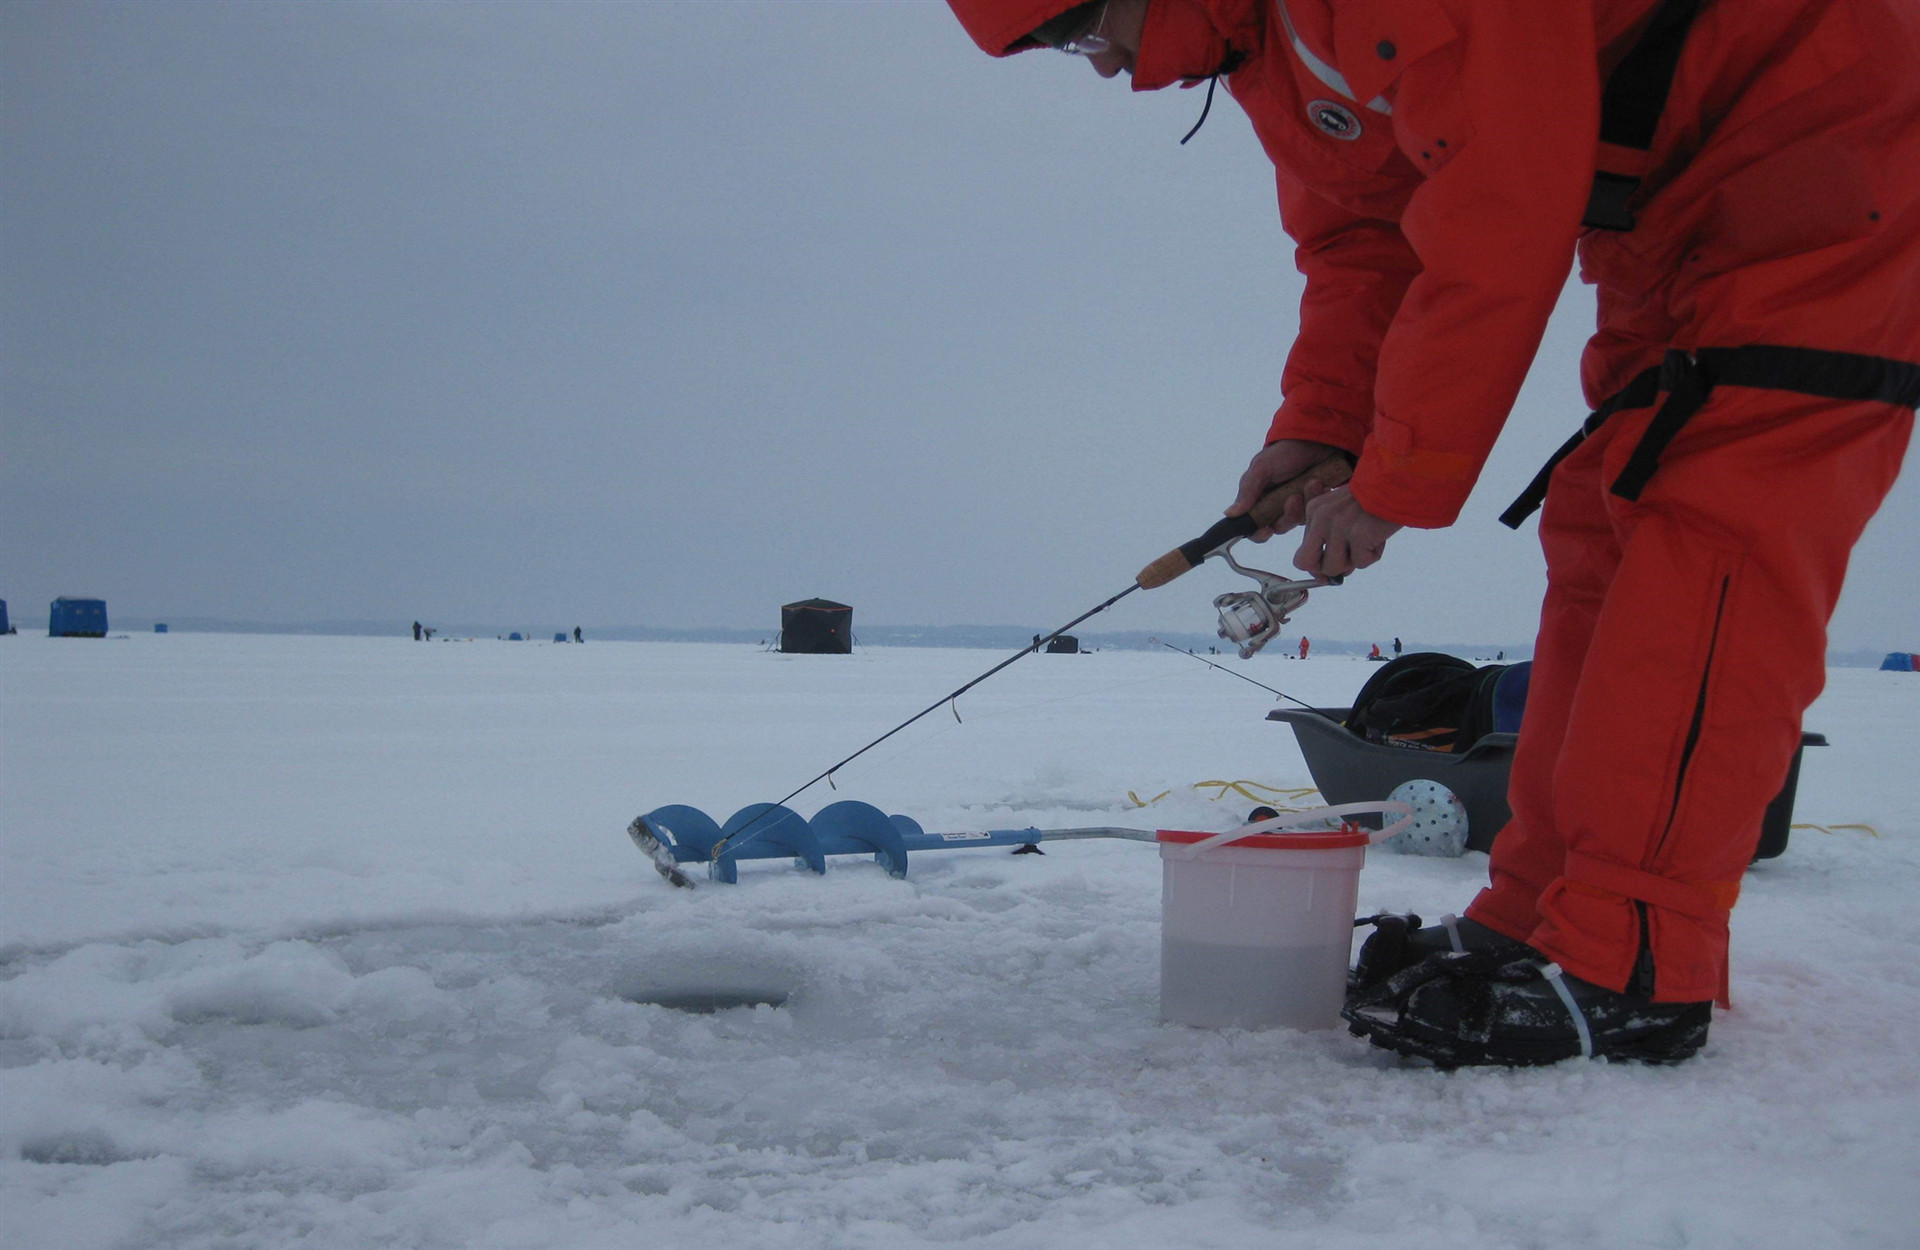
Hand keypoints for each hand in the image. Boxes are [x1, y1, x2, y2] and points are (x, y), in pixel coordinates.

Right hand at [1226, 439, 1345, 539]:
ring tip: (1312, 482)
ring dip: (1305, 503)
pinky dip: (1317, 498)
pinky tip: (1320, 483)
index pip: (1254, 527)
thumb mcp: (1263, 468)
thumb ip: (1248, 491)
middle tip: (1294, 497)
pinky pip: (1315, 511)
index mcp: (1258, 499)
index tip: (1266, 531)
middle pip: (1278, 527)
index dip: (1258, 533)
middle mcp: (1276, 505)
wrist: (1317, 439)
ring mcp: (1296, 505)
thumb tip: (1229, 514)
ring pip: (1298, 520)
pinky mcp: (1313, 502)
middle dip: (1287, 515)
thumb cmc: (1285, 452)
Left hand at [1293, 486, 1400, 577]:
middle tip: (1346, 565)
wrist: (1400, 482)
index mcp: (1315, 511)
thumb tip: (1326, 575)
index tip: (1328, 573)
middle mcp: (1321, 518)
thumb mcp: (1344, 514)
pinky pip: (1361, 563)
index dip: (1316, 566)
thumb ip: (1331, 540)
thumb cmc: (1375, 501)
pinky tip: (1380, 537)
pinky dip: (1373, 555)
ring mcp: (1338, 526)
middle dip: (1324, 570)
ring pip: (1333, 567)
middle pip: (1305, 562)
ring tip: (1368, 542)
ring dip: (1354, 561)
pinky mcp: (1358, 534)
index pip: (1302, 552)